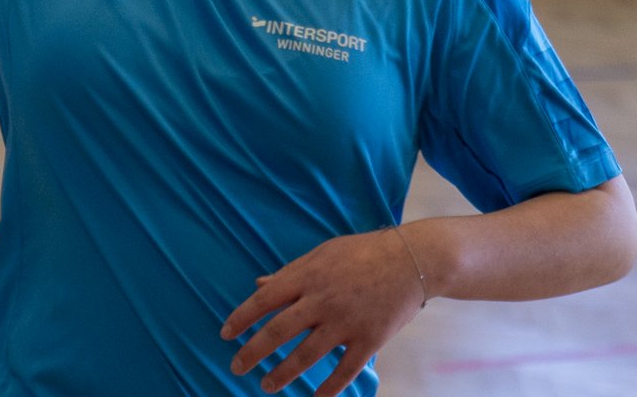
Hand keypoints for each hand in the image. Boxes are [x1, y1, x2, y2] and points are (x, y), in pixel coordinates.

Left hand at [221, 228, 425, 396]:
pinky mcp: (368, 340)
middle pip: (279, 331)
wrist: (410, 260)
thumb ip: (291, 272)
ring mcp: (345, 322)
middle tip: (236, 367)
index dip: (242, 317)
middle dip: (253, 352)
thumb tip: (259, 284)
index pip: (266, 299)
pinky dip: (328, 389)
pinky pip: (344, 371)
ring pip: (306, 356)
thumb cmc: (362, 253)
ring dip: (282, 374)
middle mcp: (322, 300)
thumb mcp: (322, 254)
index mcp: (308, 275)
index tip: (226, 334)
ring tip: (266, 386)